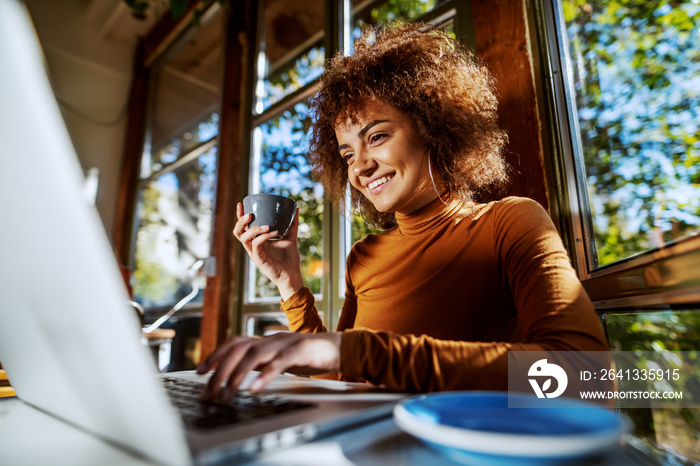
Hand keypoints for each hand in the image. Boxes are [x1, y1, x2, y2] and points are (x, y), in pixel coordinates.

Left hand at [197, 332, 341, 399]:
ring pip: (254, 354)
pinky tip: (255, 388)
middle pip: (238, 348)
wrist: (339, 347)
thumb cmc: (309, 356)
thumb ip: (261, 362)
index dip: (215, 354)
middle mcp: (271, 339)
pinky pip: (279, 362)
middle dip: (219, 370)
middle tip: (209, 391)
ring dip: (236, 375)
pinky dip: (265, 375)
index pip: (234, 342)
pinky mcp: (300, 350)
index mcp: (265, 340)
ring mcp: (285, 343)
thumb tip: (237, 375)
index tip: (200, 371)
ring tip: (227, 393)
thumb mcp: (279, 358)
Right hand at [233, 202, 303, 299]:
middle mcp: (253, 246)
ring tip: (267, 225)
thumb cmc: (289, 259)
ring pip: (244, 238)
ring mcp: (254, 253)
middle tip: (250, 214)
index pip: (244, 227)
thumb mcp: (291, 237)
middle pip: (238, 232)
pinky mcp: (259, 259)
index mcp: (257, 240)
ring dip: (253, 229)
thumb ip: (292, 224)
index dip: (240, 216)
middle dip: (241, 221)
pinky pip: (256, 245)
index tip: (241, 204)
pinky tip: (274, 232)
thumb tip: (296, 209)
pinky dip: (263, 237)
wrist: (293, 275)